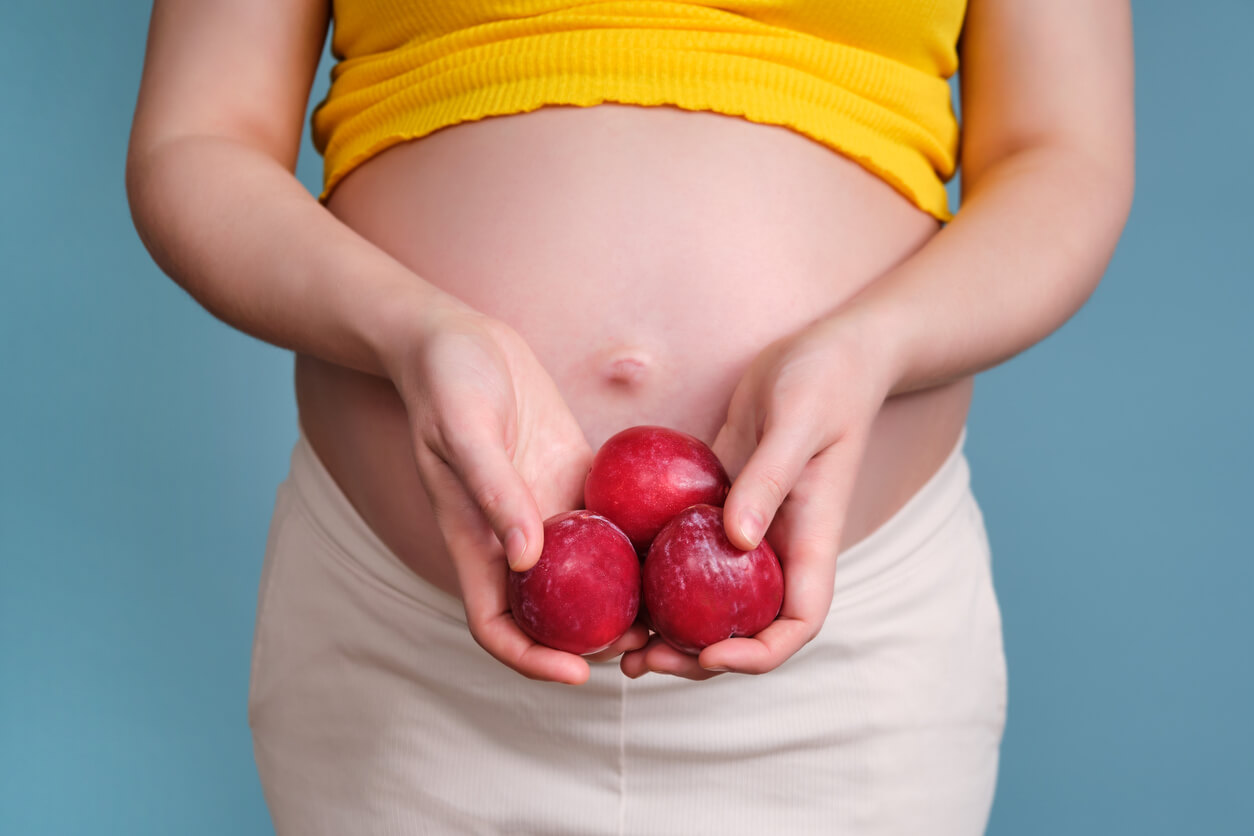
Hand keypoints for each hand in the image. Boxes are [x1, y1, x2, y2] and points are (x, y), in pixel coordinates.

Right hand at [382, 302, 648, 683]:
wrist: (456, 338)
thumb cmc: (447, 379)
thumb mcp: (464, 429)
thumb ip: (493, 489)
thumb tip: (525, 556)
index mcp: (475, 540)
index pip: (496, 624)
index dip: (531, 659)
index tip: (577, 674)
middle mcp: (513, 537)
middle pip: (551, 614)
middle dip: (592, 642)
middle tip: (645, 647)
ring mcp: (546, 510)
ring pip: (587, 577)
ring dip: (622, 600)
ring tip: (673, 612)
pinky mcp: (574, 480)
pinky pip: (610, 524)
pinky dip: (636, 545)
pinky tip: (680, 547)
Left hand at [621, 314, 896, 679]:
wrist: (829, 350)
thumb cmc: (825, 379)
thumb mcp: (798, 422)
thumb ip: (770, 479)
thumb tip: (735, 539)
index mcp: (812, 540)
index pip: (798, 622)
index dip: (758, 652)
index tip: (709, 653)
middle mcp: (781, 547)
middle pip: (746, 627)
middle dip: (697, 656)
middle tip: (639, 661)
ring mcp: (751, 529)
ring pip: (712, 598)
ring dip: (669, 628)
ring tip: (618, 644)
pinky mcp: (723, 503)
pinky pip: (689, 552)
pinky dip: (658, 577)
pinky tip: (615, 578)